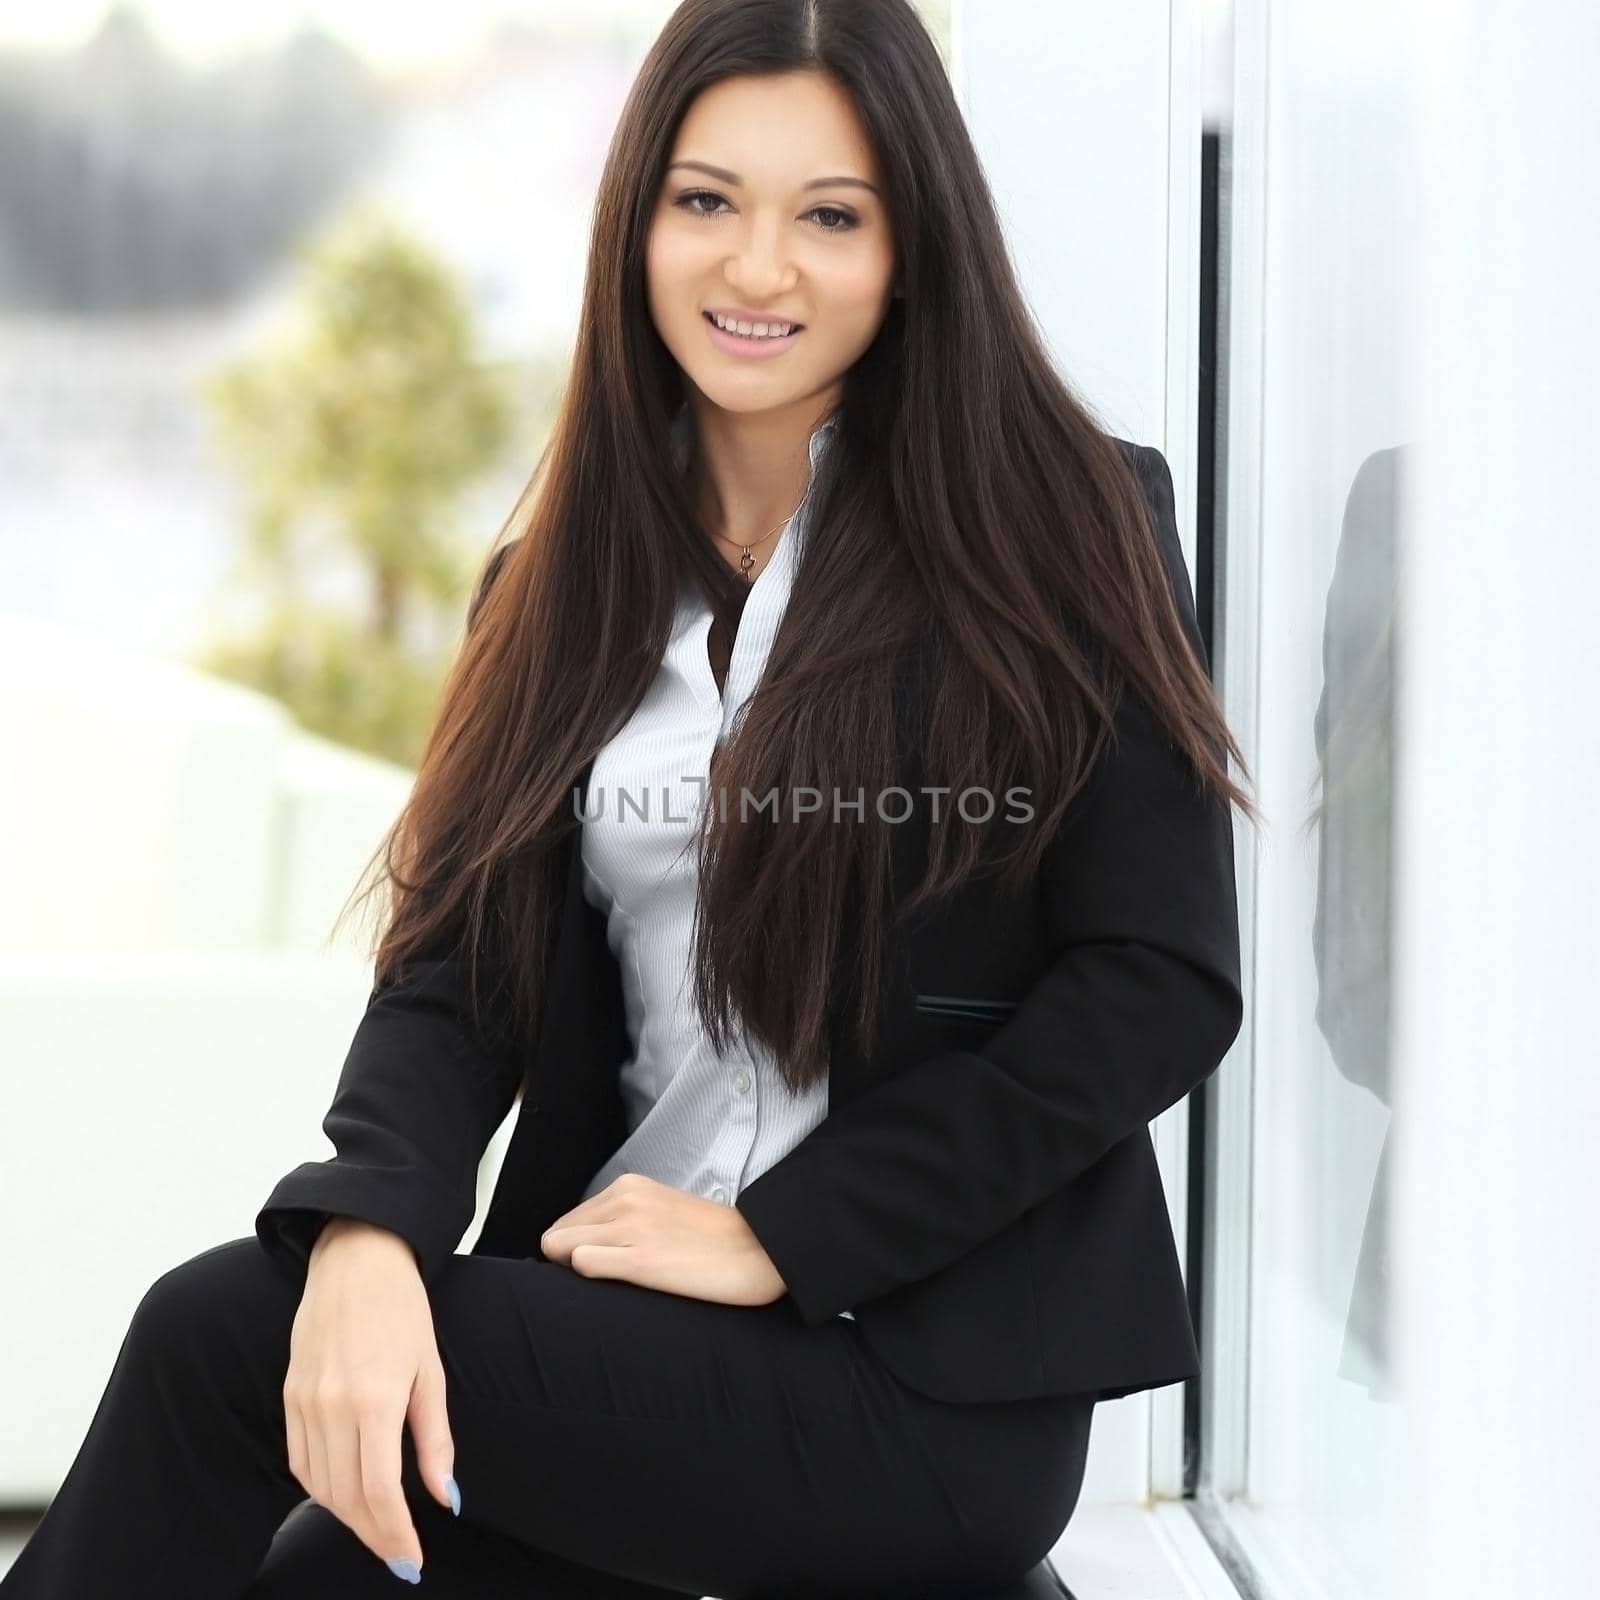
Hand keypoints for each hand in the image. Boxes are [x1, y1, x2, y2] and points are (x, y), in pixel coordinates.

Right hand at [283, 1219, 458, 1581]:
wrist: (356, 1261)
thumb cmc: (403, 1309)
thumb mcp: (431, 1371)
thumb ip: (435, 1439)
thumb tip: (447, 1498)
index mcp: (374, 1400)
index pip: (379, 1491)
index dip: (395, 1535)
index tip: (411, 1560)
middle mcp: (332, 1406)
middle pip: (346, 1497)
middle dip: (374, 1534)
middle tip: (399, 1554)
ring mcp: (304, 1402)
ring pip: (319, 1486)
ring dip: (347, 1516)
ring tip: (378, 1528)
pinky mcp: (288, 1396)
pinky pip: (299, 1460)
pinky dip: (320, 1488)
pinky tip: (344, 1494)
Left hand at [540, 1173, 787, 1307]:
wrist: (760, 1251)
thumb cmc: (711, 1240)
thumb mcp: (661, 1210)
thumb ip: (623, 1217)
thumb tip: (581, 1246)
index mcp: (630, 1186)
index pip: (567, 1221)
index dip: (574, 1249)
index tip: (601, 1265)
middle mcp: (626, 1200)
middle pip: (556, 1236)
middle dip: (567, 1261)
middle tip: (604, 1279)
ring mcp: (633, 1228)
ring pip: (561, 1249)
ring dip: (578, 1271)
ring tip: (614, 1284)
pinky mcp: (642, 1262)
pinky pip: (583, 1265)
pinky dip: (591, 1279)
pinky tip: (621, 1286)